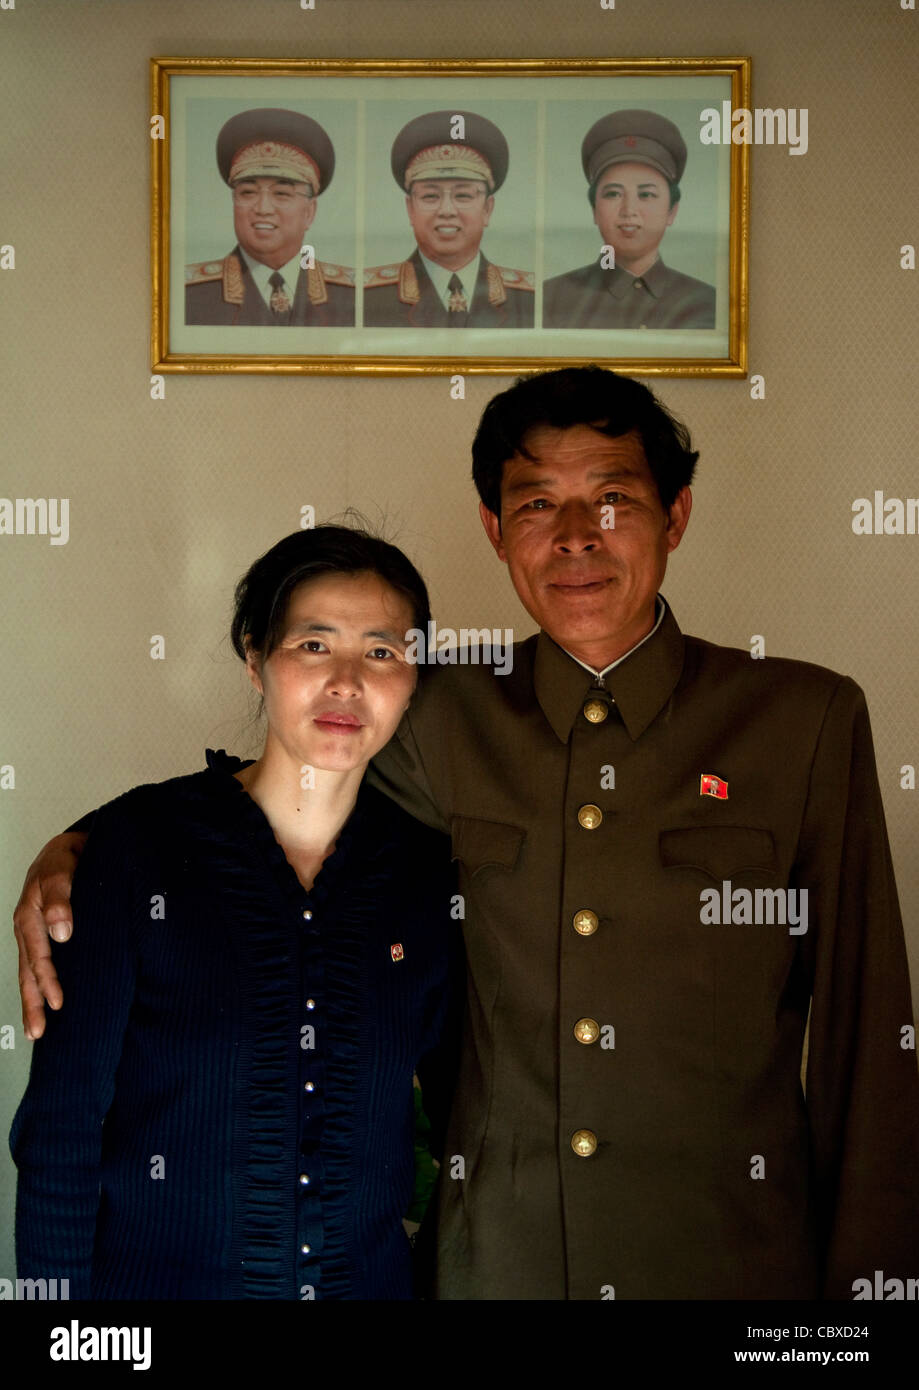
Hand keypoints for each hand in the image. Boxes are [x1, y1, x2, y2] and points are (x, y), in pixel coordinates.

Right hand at [13, 832, 87, 1038]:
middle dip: (32, 1002)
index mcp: (30, 914)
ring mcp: (33, 932)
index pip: (38, 955)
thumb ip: (61, 895)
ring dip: (32, 1000)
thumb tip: (62, 931)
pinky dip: (38, 985)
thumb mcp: (61, 868)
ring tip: (35, 1031)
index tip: (59, 1003)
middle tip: (38, 1033)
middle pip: (28, 971)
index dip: (48, 980)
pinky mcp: (42, 934)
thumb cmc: (65, 857)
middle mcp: (27, 927)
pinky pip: (36, 964)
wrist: (68, 846)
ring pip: (29, 972)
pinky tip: (44, 1004)